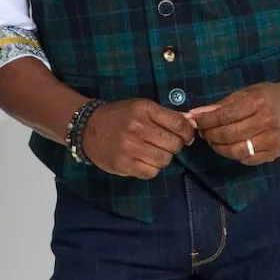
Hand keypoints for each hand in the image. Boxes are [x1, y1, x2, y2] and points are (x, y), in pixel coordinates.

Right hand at [81, 98, 197, 177]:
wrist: (88, 128)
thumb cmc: (120, 116)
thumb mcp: (141, 107)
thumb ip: (166, 116)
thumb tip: (191, 124)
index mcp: (144, 109)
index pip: (179, 124)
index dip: (187, 132)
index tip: (185, 136)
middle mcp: (137, 127)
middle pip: (174, 144)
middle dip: (175, 145)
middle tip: (166, 144)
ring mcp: (129, 147)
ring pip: (164, 160)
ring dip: (163, 158)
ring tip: (154, 152)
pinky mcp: (123, 164)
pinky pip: (151, 172)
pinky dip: (152, 169)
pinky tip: (144, 161)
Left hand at [186, 83, 279, 164]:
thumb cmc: (266, 97)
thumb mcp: (245, 93)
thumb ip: (221, 105)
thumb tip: (196, 114)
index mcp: (258, 102)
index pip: (225, 116)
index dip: (206, 121)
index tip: (196, 121)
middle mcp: (267, 122)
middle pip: (229, 135)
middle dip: (210, 135)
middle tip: (203, 132)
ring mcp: (271, 140)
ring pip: (236, 150)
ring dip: (219, 148)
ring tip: (213, 141)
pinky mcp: (274, 153)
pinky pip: (247, 160)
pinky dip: (234, 155)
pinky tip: (230, 146)